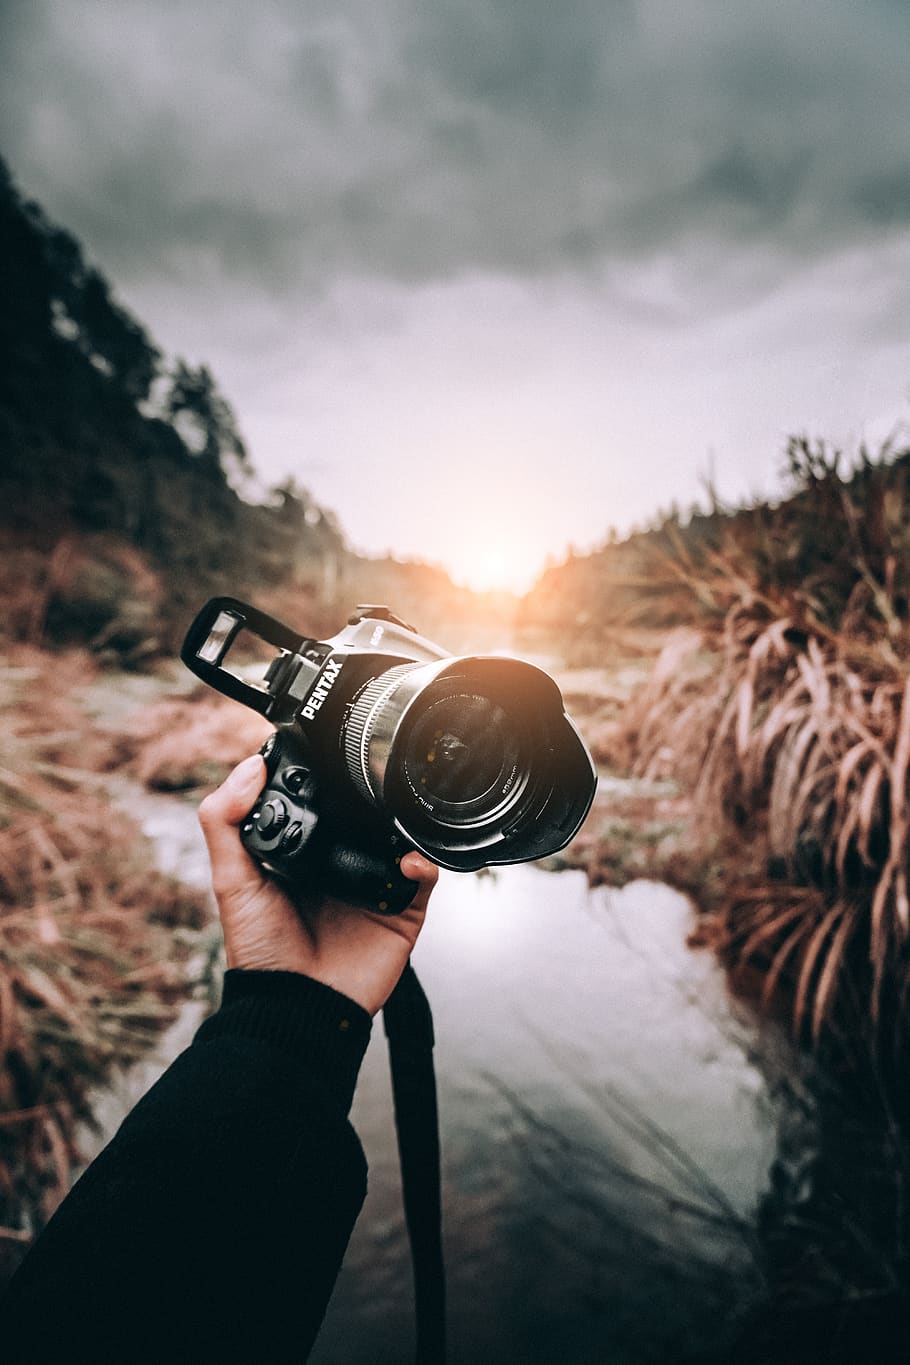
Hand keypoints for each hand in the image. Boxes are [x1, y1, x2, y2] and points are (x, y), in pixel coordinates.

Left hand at [198, 754, 438, 1014]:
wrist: (297, 1006)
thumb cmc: (260, 951)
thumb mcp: (230, 880)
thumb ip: (225, 821)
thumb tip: (250, 765)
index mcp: (303, 853)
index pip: (321, 803)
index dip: (323, 778)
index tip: (327, 753)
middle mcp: (341, 864)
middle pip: (365, 816)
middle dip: (372, 796)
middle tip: (372, 779)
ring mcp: (374, 886)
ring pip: (400, 840)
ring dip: (403, 824)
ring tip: (393, 818)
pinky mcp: (402, 911)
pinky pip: (424, 878)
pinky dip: (423, 863)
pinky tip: (407, 861)